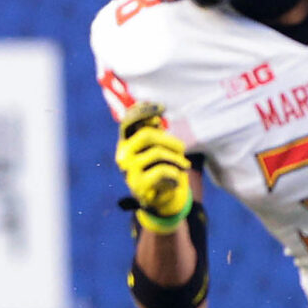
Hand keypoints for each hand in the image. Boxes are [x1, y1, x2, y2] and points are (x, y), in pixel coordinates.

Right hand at [116, 104, 191, 230]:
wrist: (160, 198)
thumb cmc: (160, 168)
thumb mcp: (158, 148)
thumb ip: (155, 133)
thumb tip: (154, 118)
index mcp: (126, 143)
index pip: (128, 121)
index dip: (143, 111)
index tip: (161, 109)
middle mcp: (122, 155)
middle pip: (147, 135)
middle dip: (170, 141)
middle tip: (182, 149)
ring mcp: (128, 170)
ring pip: (157, 153)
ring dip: (177, 159)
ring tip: (184, 165)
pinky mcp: (138, 184)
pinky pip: (163, 171)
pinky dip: (175, 174)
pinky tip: (176, 179)